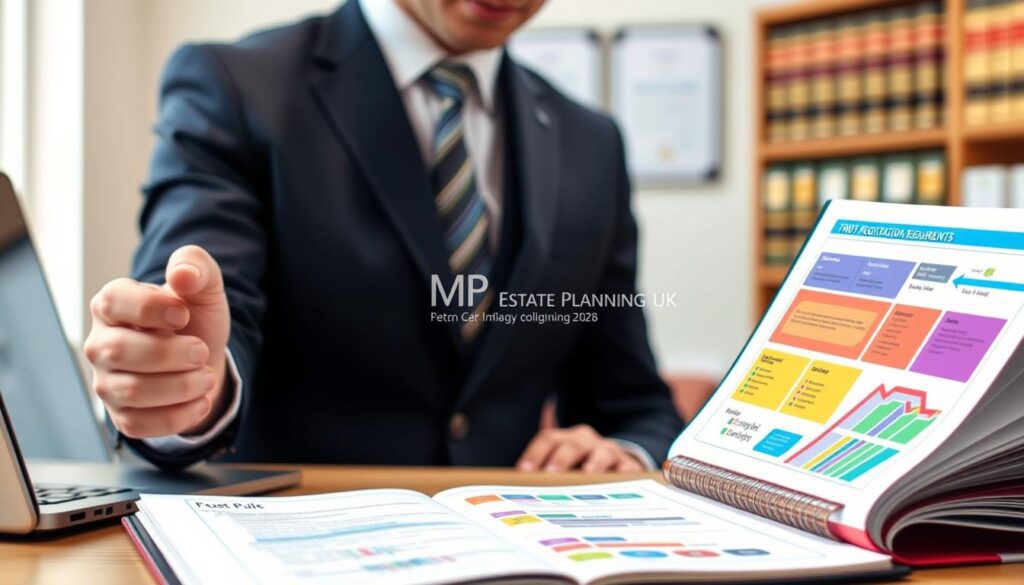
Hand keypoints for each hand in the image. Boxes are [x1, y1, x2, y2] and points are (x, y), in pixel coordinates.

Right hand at [84, 245, 230, 437]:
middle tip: (202, 351)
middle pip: (119, 351)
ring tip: (205, 376)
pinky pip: (139, 424)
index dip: (150, 309)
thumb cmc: (194, 318)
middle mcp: (101, 344)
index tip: (183, 314)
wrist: (203, 359)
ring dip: (179, 387)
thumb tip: (182, 275)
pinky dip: (178, 416)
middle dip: (170, 354)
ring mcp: (107, 382)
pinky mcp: (121, 414)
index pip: (113, 302)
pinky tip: (201, 401)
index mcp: (113, 304)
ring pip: (130, 391)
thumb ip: (195, 267)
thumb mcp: (203, 287)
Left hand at [516, 424, 645, 472]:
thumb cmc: (579, 467)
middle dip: (560, 458)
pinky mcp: (628, 466)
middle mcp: (587, 442)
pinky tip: (620, 480)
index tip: (523, 470)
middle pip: (573, 444)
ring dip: (593, 463)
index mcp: (566, 439)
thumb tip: (513, 487)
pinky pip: (628, 468)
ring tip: (586, 475)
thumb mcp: (560, 465)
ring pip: (601, 453)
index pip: (548, 439)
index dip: (534, 453)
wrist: (615, 462)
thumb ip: (540, 472)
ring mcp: (608, 452)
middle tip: (549, 474)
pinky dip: (624, 472)